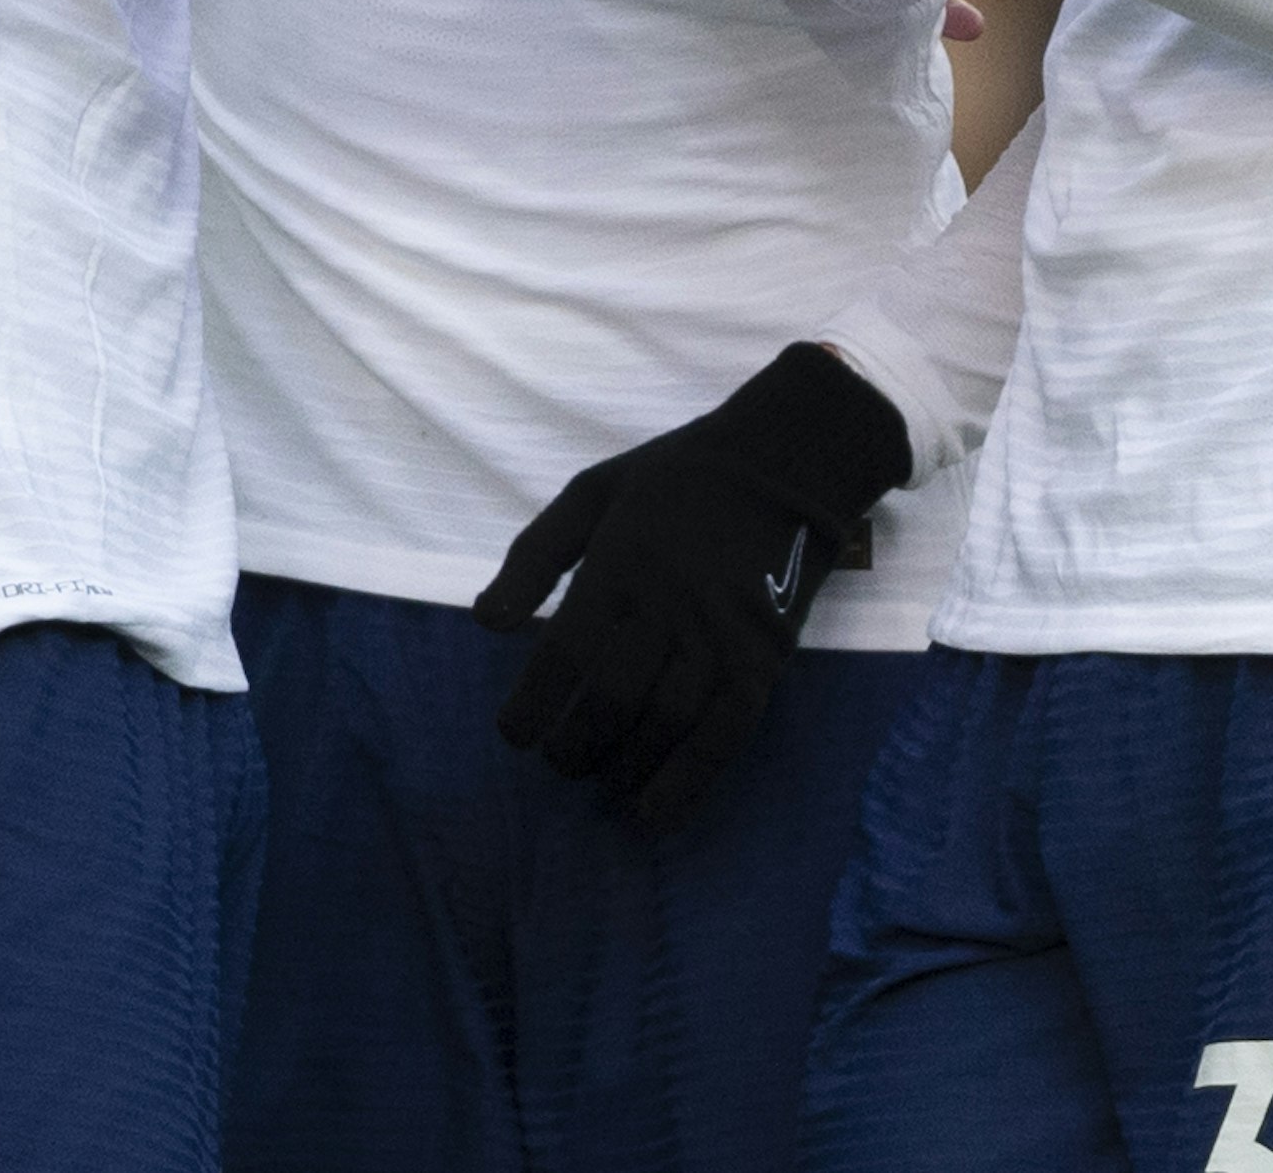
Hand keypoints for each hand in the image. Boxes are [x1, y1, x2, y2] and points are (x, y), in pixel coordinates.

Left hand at [473, 344, 913, 828]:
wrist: (787, 458)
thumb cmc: (678, 476)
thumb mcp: (592, 492)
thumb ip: (534, 555)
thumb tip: (484, 623)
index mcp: (619, 565)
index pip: (562, 656)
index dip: (531, 707)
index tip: (515, 734)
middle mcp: (667, 607)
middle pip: (611, 702)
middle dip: (574, 748)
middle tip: (560, 760)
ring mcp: (720, 636)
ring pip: (665, 726)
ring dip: (624, 770)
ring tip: (602, 783)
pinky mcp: (764, 659)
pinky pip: (725, 735)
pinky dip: (688, 783)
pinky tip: (655, 814)